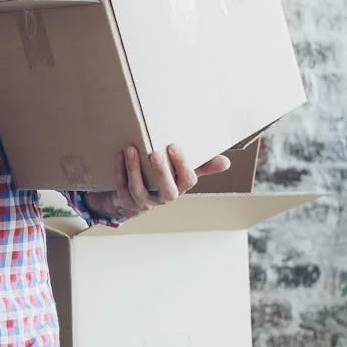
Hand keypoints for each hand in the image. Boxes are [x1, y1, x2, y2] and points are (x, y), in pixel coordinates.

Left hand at [83, 143, 231, 220]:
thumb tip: (227, 162)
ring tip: (131, 149)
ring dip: (134, 169)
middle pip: (167, 190)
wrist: (131, 200)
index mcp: (179, 187)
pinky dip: (120, 171)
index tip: (174, 146)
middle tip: (155, 152)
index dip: (182, 165)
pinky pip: (121, 186)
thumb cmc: (161, 181)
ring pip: (139, 189)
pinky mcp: (125, 200)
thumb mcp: (181, 173)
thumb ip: (201, 166)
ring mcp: (143, 200)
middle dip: (161, 172)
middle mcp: (163, 197)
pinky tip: (119, 155)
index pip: (188, 180)